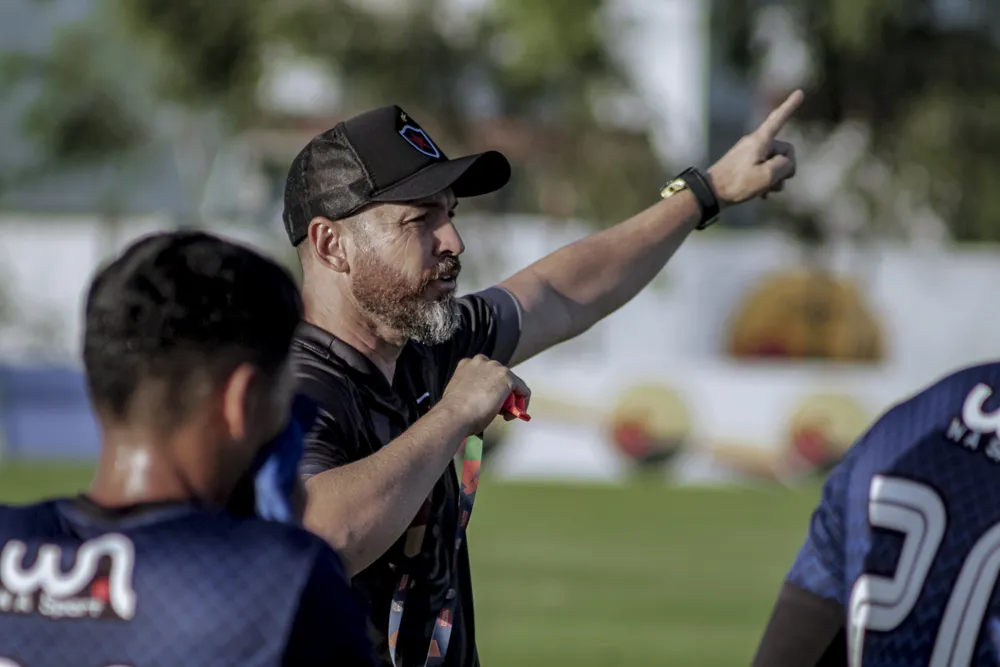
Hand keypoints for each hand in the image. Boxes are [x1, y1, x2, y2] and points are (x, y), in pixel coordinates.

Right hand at [439, 355, 531, 436]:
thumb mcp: (461, 392)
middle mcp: (482, 361)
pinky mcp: (507, 377)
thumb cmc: (454, 410)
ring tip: (504, 414)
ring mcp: (495, 368)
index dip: (490, 389)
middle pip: (500, 377)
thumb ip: (471, 389)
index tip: (488, 403)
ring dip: (511, 399)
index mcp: (467, 364)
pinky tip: (512, 414)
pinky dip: (522, 402)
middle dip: (502, 393)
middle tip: (498, 410)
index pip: (486, 374)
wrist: (455, 414)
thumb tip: (478, 398)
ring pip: (512, 383)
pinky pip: (523, 390)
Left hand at [706, 89, 803, 207]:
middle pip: (783, 150)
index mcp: (760, 140)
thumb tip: (786, 163)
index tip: (800, 92)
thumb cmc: (737, 183)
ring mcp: (750, 153)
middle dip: (785, 168)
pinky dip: (767, 181)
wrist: (710, 193)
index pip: (778, 119)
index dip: (790, 107)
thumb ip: (784, 166)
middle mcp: (755, 142)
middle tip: (774, 183)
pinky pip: (764, 169)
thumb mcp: (767, 176)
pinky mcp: (745, 164)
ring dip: (776, 178)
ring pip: (775, 162)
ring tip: (765, 190)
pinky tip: (762, 194)